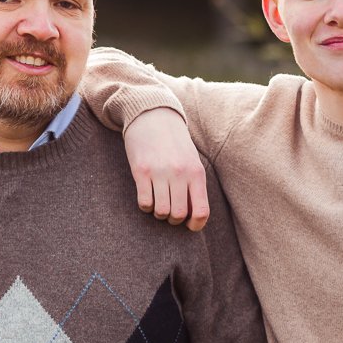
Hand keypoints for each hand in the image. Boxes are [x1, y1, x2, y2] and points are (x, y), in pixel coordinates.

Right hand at [124, 108, 209, 230]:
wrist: (153, 116)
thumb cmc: (174, 144)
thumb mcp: (192, 161)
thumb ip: (194, 185)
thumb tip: (194, 216)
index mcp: (196, 173)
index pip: (201, 211)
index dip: (195, 225)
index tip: (188, 225)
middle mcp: (180, 173)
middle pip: (178, 215)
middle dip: (173, 219)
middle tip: (169, 211)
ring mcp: (160, 172)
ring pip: (161, 211)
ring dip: (158, 213)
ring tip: (158, 202)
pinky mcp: (141, 171)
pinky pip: (144, 202)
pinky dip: (145, 205)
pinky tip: (146, 196)